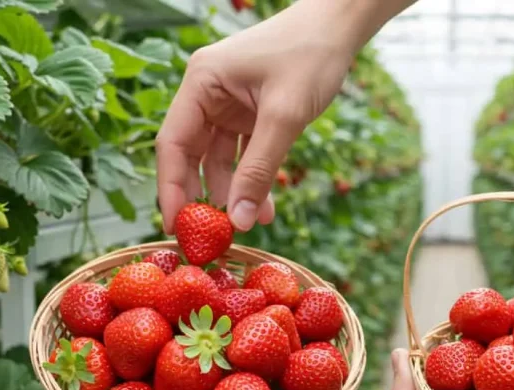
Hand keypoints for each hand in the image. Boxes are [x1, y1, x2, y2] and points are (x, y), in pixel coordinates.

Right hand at [155, 0, 377, 233]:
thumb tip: (238, 220)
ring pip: (219, 159)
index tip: (177, 228)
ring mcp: (228, 103)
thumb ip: (259, 169)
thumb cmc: (310, 55)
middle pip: (192, 155)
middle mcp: (207, 93)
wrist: (341, 27)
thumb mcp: (284, 117)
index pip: (172, 144)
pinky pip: (243, 153)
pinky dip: (252, 178)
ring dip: (234, 192)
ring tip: (252, 223)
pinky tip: (264, 206)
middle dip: (203, 197)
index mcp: (201, 82)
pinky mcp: (250, 112)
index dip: (171, 189)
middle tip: (212, 237)